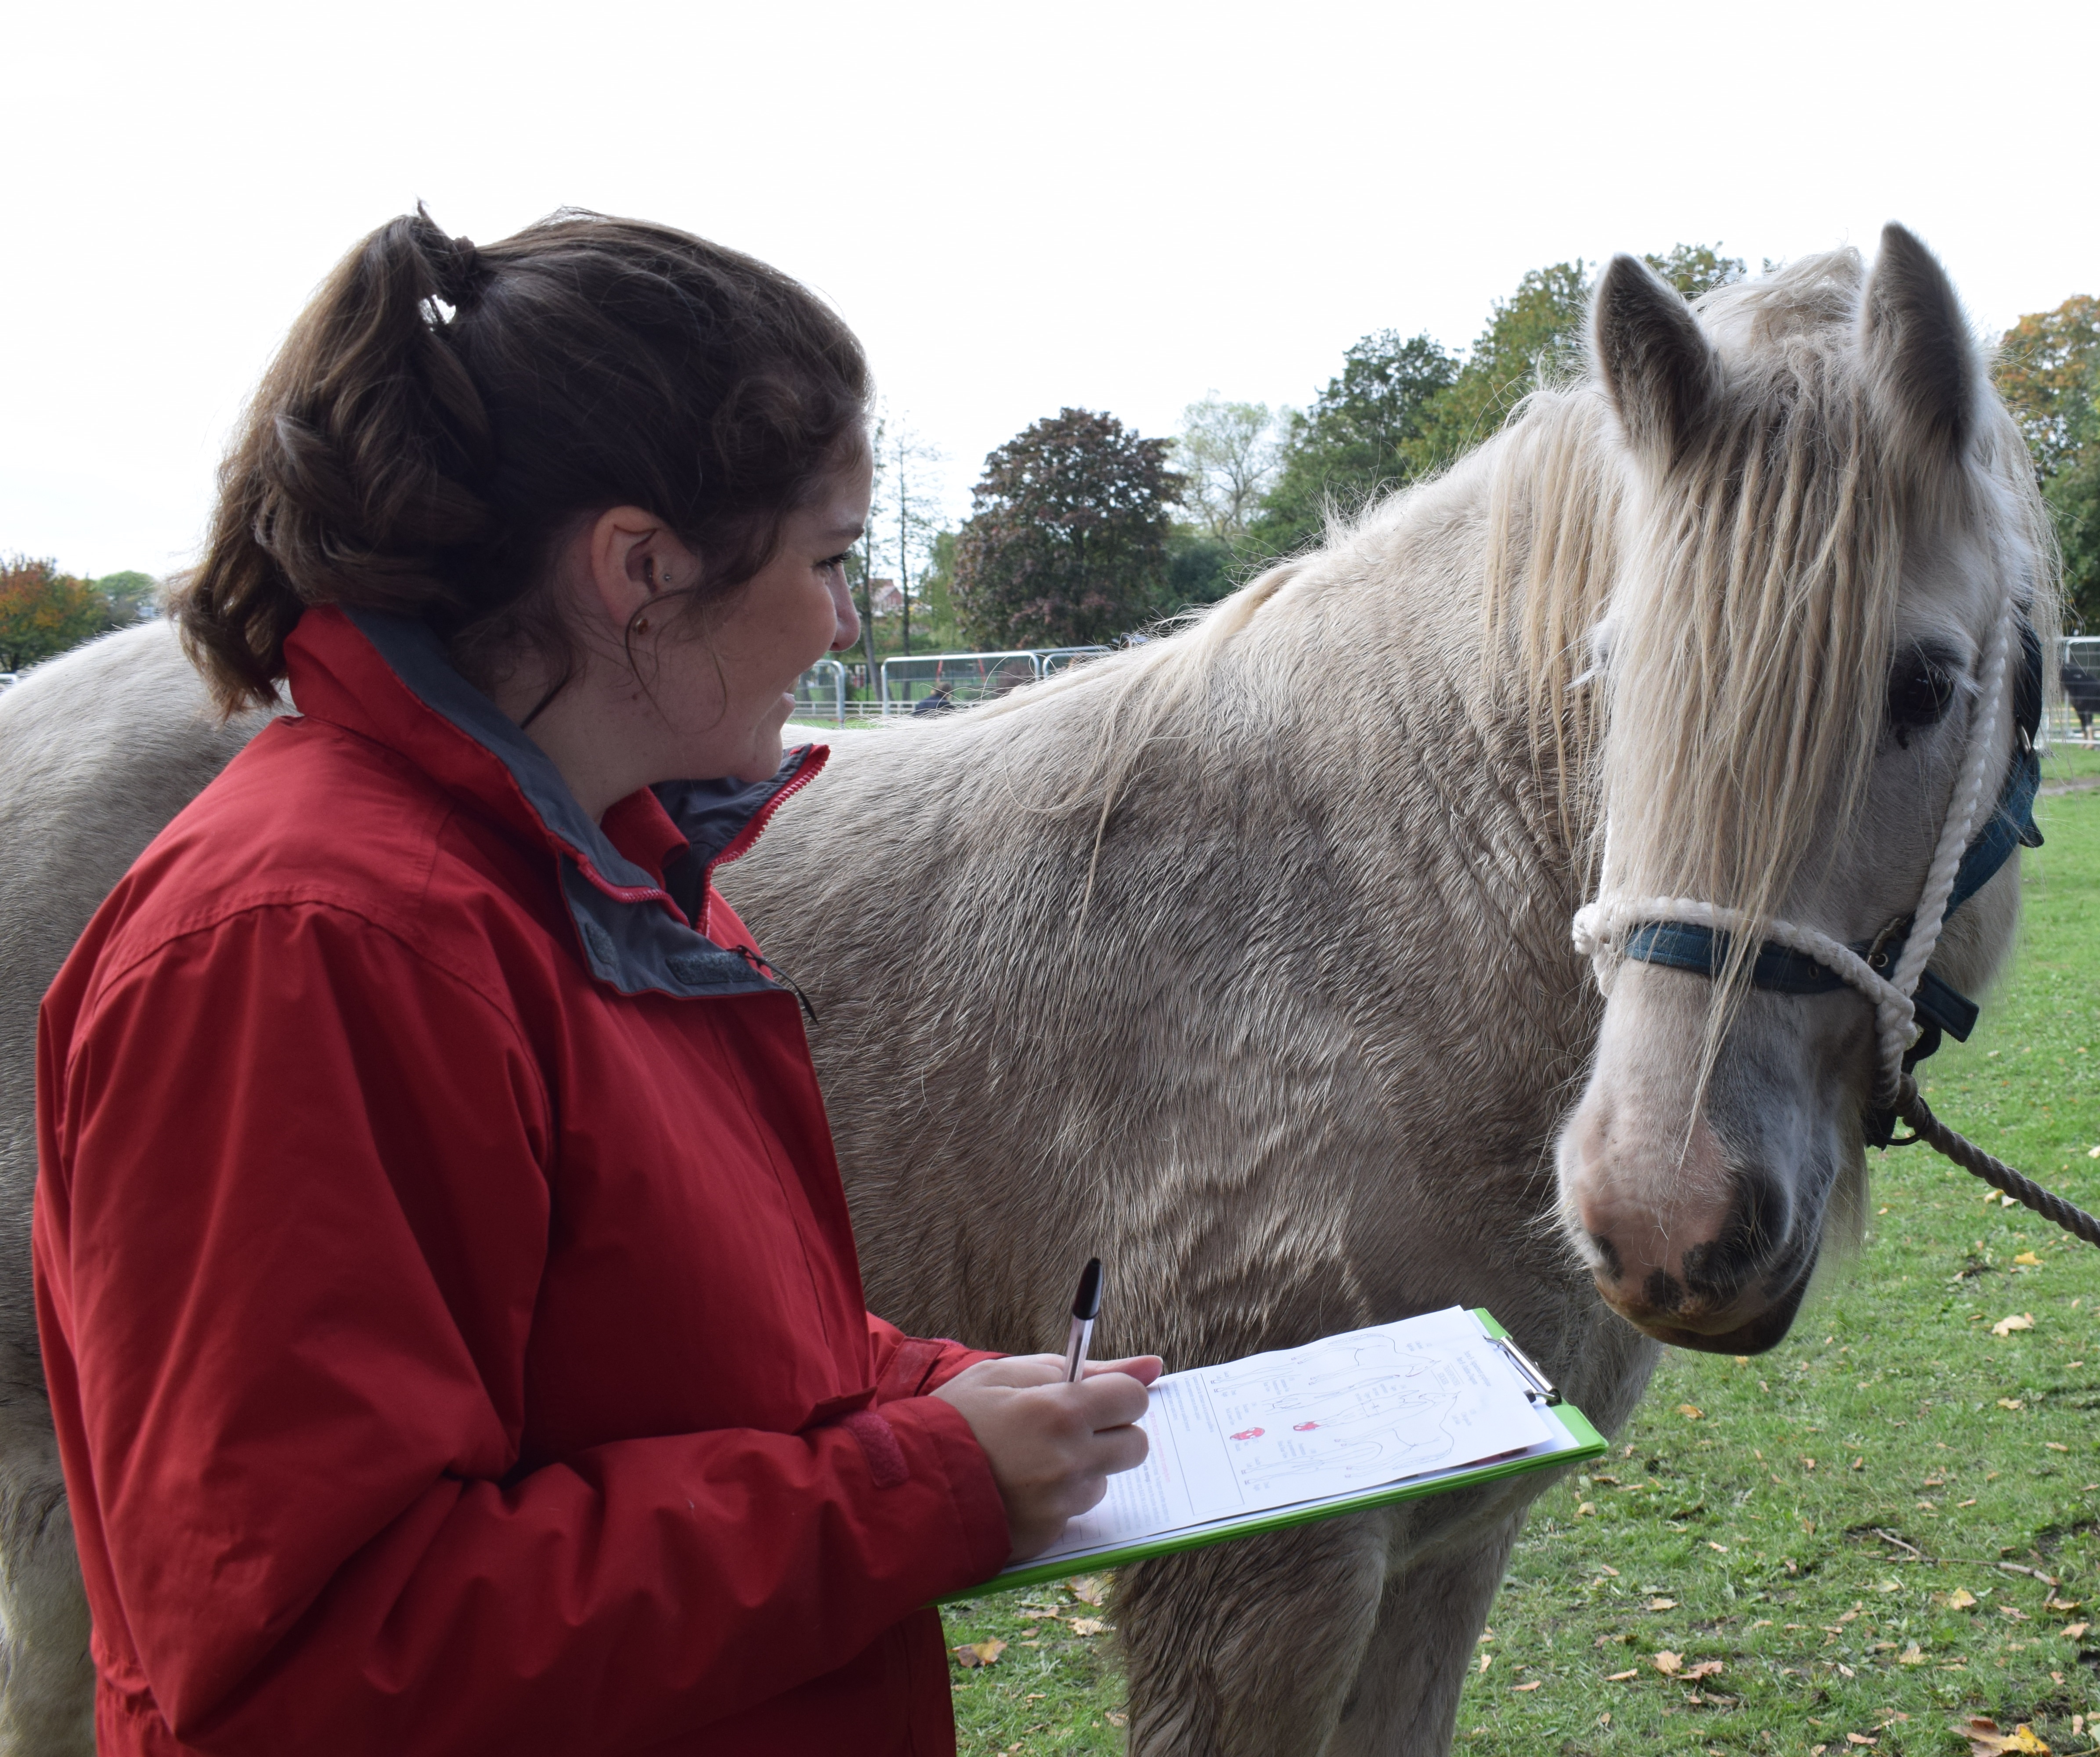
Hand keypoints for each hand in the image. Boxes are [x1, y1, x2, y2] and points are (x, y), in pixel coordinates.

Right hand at [933, 1353, 1162, 1560]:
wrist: (908, 1482)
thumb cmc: (958, 1416)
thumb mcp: (1009, 1373)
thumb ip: (1086, 1367)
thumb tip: (1153, 1366)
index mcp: (1060, 1410)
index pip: (1133, 1398)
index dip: (1117, 1395)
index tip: (1096, 1397)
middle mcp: (1068, 1461)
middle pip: (1135, 1446)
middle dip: (1112, 1433)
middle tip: (1070, 1427)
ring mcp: (1060, 1503)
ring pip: (1103, 1480)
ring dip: (1081, 1468)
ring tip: (1030, 1459)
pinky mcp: (1048, 1535)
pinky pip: (1075, 1512)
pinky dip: (1057, 1499)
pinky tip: (1020, 1488)